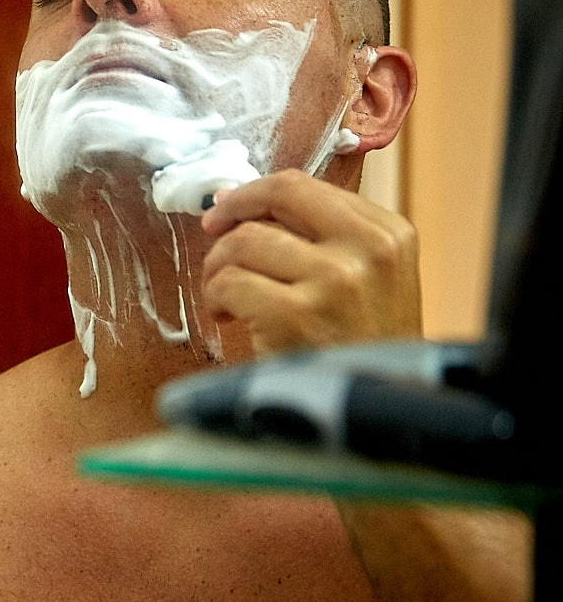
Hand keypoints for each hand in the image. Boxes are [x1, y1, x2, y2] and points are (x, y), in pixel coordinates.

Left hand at [199, 169, 421, 354]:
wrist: (376, 415)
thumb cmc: (359, 348)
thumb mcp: (369, 281)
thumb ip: (318, 237)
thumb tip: (234, 197)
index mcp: (390, 234)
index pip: (304, 185)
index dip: (255, 195)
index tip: (229, 211)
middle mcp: (369, 250)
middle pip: (276, 196)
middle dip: (232, 213)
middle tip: (213, 236)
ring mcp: (335, 281)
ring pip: (243, 241)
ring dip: (219, 268)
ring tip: (228, 297)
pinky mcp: (296, 315)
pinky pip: (228, 282)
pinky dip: (215, 298)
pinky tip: (228, 317)